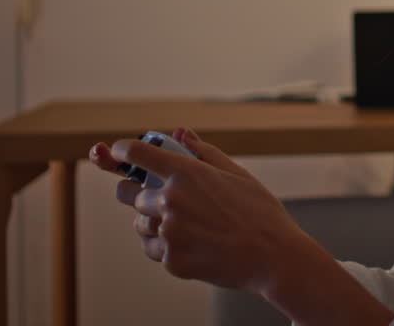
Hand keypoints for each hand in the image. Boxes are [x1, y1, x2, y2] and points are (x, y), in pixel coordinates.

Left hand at [90, 128, 309, 292]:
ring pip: (138, 223)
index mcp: (186, 173)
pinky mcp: (171, 260)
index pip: (136, 153)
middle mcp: (170, 201)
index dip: (123, 150)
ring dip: (152, 220)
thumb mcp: (236, 173)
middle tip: (159, 195)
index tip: (120, 152)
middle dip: (140, 190)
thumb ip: (203, 152)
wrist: (273, 257)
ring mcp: (169, 233)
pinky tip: (191, 242)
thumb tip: (181, 133)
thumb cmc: (260, 212)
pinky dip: (165, 245)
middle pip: (128, 192)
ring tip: (185, 224)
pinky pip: (152, 248)